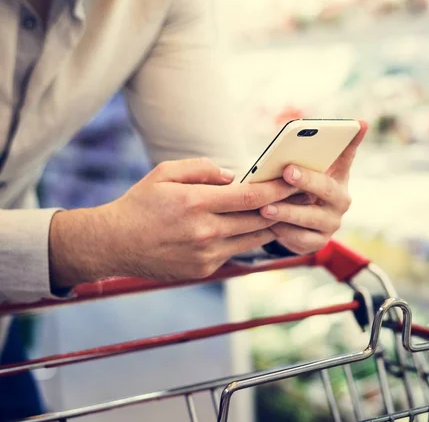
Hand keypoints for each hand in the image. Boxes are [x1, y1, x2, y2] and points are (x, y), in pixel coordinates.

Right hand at [49, 158, 296, 287]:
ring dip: (272, 225)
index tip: (297, 181)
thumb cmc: (139, 204)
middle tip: (304, 195)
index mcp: (196, 203)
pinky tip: (257, 227)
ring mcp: (206, 254)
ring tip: (289, 211)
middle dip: (284, 206)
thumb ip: (201, 169)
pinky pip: (235, 251)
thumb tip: (233, 175)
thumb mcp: (164, 173)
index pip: (251, 196)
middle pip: (259, 219)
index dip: (278, 188)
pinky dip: (247, 239)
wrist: (113, 245)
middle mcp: (205, 231)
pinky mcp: (204, 269)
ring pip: (253, 239)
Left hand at [259, 121, 367, 253]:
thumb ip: (309, 153)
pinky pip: (300, 237)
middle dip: (307, 179)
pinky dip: (284, 231)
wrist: (296, 227)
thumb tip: (320, 129)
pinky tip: (268, 224)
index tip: (357, 123)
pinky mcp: (318, 243)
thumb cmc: (299, 190)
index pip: (348, 154)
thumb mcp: (306, 171)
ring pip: (311, 217)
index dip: (353, 140)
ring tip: (266, 207)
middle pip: (326, 188)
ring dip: (287, 211)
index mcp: (339, 177)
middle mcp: (340, 200)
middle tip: (287, 171)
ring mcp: (331, 223)